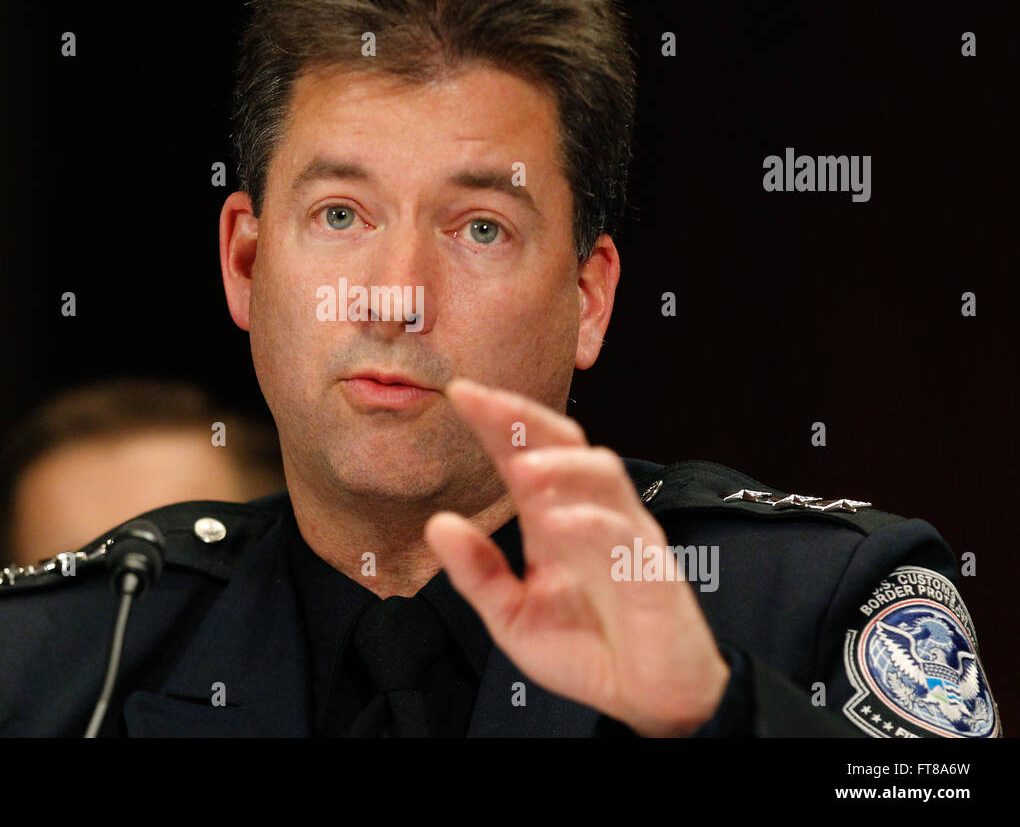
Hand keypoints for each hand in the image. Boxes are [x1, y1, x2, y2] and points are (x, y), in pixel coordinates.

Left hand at [424, 377, 729, 736]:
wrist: (646, 699)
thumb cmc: (586, 648)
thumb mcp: (511, 615)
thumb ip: (476, 572)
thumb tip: (437, 523)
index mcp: (552, 517)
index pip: (524, 453)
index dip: (495, 420)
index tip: (458, 390)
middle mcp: (591, 514)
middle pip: (565, 442)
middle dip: (524, 417)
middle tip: (483, 402)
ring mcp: (626, 537)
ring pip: (602, 475)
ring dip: (560, 465)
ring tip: (520, 469)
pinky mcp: (652, 573)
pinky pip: (625, 535)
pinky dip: (591, 522)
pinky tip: (559, 522)